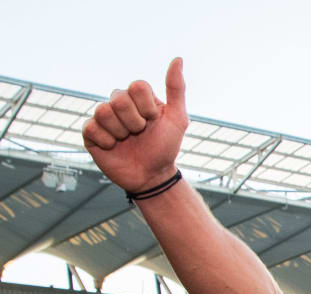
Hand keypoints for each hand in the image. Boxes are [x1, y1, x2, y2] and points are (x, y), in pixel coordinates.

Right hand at [82, 58, 188, 192]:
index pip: (137, 86)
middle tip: (140, 133)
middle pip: (119, 98)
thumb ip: (176, 88)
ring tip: (127, 140)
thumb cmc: (165, 147)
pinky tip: (114, 147)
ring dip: (121, 132)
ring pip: (103, 112)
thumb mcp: (178, 118)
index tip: (154, 121)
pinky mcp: (90, 134)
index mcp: (138, 97)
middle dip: (135, 122)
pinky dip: (107, 142)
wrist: (152, 175)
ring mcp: (103, 118)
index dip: (147, 107)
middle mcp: (118, 104)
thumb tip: (178, 58)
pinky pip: (92, 128)